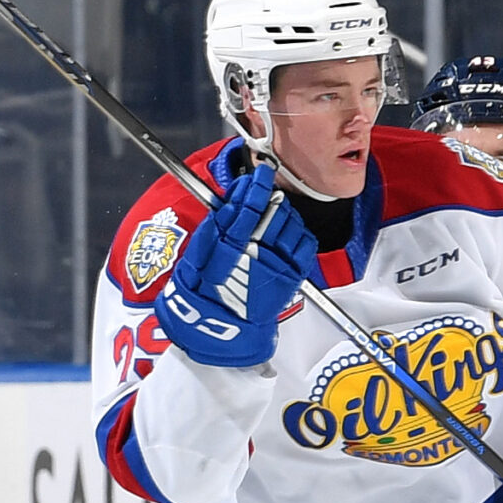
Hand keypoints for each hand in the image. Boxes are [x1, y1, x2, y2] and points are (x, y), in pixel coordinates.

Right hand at [156, 167, 315, 367]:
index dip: (258, 185)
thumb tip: (232, 203)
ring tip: (277, 217)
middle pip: (275, 211)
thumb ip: (215, 229)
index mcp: (231, 245)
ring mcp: (278, 263)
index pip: (250, 205)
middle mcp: (258, 252)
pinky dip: (301, 234)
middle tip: (267, 197)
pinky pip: (305, 245)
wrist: (221, 328)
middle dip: (273, 199)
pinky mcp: (291, 275)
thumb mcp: (197, 257)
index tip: (262, 174)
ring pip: (291, 224)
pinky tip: (291, 234)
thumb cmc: (204, 293)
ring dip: (286, 215)